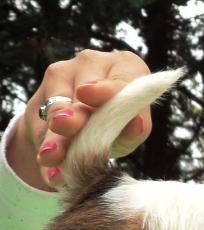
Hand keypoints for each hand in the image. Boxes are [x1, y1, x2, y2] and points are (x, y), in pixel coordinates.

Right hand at [6, 49, 150, 190]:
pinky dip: (45, 147)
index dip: (104, 89)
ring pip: (58, 107)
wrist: (89, 130)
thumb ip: (134, 130)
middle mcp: (95, 62)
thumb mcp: (131, 132)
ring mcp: (65, 72)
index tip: (86, 94)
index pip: (119, 80)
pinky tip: (49, 167)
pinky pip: (41, 122)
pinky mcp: (42, 92)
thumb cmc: (121, 127)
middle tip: (64, 126)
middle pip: (83, 92)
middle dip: (74, 113)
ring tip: (52, 156)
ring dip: (55, 135)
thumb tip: (136, 125)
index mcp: (127, 67)